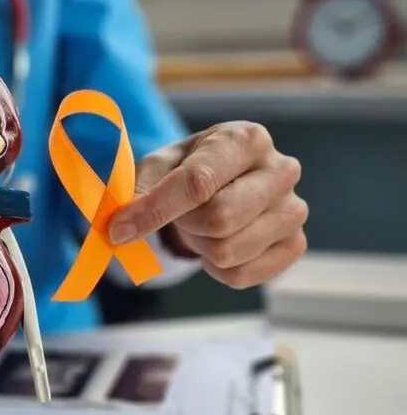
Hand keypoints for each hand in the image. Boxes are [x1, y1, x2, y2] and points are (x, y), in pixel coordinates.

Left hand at [109, 122, 307, 288]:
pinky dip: (217, 268)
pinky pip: (242, 275)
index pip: (199, 181)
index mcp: (244, 139)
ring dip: (201, 246)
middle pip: (219, 219)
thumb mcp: (159, 167)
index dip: (155, 209)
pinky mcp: (295, 244)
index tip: (119, 229)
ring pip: (229, 252)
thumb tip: (119, 226)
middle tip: (183, 214)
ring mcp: (294, 209)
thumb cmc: (189, 169)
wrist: (224, 184)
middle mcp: (281, 169)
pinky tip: (220, 243)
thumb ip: (138, 190)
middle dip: (186, 225)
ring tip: (203, 226)